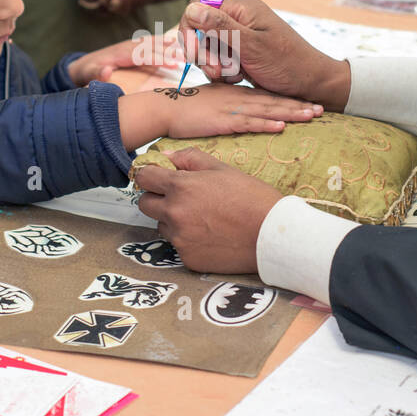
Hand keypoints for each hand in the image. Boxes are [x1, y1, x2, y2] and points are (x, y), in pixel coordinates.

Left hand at [68, 33, 184, 85]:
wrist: (83, 65)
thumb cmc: (87, 73)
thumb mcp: (87, 75)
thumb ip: (96, 74)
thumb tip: (105, 71)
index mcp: (120, 55)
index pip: (143, 55)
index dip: (158, 58)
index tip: (174, 63)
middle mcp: (128, 46)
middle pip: (152, 47)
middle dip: (170, 51)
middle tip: (189, 57)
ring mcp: (131, 44)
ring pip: (154, 42)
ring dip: (170, 45)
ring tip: (188, 48)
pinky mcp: (134, 46)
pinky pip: (151, 42)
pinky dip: (164, 41)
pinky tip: (176, 42)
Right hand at [116, 83, 321, 148]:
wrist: (163, 109)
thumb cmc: (185, 108)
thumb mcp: (211, 101)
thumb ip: (228, 104)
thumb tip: (242, 111)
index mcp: (236, 92)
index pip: (268, 94)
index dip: (289, 98)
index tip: (309, 103)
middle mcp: (238, 96)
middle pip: (273, 99)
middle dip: (298, 104)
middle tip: (321, 109)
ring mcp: (231, 107)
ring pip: (266, 109)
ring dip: (290, 112)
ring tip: (311, 115)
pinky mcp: (222, 119)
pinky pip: (248, 121)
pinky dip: (265, 123)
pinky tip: (281, 126)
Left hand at [134, 147, 279, 273]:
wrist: (272, 235)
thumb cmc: (251, 197)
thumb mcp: (222, 169)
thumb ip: (190, 159)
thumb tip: (166, 156)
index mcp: (180, 187)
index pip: (144, 178)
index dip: (151, 176)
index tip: (158, 178)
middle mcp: (174, 213)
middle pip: (145, 204)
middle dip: (157, 199)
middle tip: (180, 198)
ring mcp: (180, 239)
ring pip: (162, 226)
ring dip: (174, 221)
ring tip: (203, 218)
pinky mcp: (188, 259)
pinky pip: (179, 246)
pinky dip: (189, 241)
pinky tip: (211, 236)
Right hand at [179, 0, 350, 109]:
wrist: (310, 84)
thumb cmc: (287, 64)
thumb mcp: (252, 45)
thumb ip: (221, 27)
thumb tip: (192, 9)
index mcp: (242, 9)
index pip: (199, 7)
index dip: (190, 29)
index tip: (192, 52)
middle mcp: (239, 19)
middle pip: (201, 29)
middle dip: (203, 52)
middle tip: (216, 71)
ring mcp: (240, 37)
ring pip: (208, 47)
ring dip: (214, 65)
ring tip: (233, 76)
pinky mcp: (241, 54)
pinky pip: (219, 59)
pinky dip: (223, 72)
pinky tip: (238, 78)